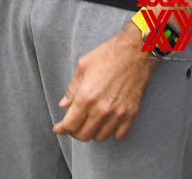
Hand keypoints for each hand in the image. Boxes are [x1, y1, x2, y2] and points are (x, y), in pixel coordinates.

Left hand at [53, 25, 153, 141]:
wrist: (134, 53)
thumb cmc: (107, 56)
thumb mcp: (82, 67)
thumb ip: (72, 89)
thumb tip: (63, 105)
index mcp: (86, 97)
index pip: (70, 124)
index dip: (62, 129)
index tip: (58, 129)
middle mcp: (101, 109)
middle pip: (84, 135)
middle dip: (75, 132)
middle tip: (72, 125)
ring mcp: (118, 113)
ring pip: (101, 137)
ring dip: (92, 133)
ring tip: (88, 123)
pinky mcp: (131, 114)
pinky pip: (119, 135)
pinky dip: (110, 132)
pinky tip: (106, 123)